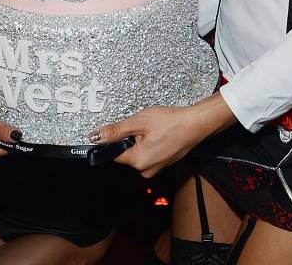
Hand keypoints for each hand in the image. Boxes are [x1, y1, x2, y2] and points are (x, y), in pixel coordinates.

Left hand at [89, 95, 232, 177]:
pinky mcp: (163, 163)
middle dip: (130, 139)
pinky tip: (159, 134)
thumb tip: (97, 136)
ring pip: (138, 154)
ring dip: (140, 141)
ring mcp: (156, 168)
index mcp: (138, 162)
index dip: (112, 142)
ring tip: (153, 129)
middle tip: (142, 127)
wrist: (194, 124)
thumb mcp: (138, 122)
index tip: (117, 131)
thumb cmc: (170, 122)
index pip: (114, 155)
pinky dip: (150, 144)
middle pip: (126, 154)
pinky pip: (149, 154)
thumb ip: (115, 131)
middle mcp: (147, 170)